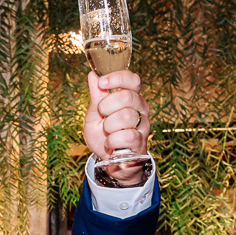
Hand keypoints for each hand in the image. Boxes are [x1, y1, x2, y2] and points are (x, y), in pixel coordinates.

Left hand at [83, 70, 151, 185]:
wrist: (109, 160)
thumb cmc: (103, 134)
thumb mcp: (95, 114)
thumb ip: (96, 95)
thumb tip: (93, 74)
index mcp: (131, 97)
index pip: (132, 80)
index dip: (118, 78)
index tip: (102, 82)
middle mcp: (141, 108)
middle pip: (127, 96)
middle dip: (107, 105)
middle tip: (102, 115)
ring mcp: (143, 124)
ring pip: (126, 116)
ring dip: (109, 126)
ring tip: (107, 131)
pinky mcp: (141, 141)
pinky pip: (127, 136)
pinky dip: (112, 140)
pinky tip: (110, 143)